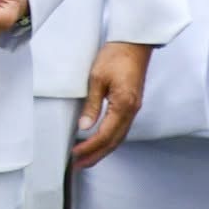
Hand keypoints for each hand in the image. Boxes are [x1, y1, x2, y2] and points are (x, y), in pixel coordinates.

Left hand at [72, 41, 152, 167]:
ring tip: (87, 159)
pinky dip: (110, 139)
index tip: (75, 155)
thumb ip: (92, 104)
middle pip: (113, 141)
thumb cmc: (116, 55)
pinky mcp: (132, 104)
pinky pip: (121, 128)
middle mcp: (131, 111)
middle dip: (96, 155)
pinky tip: (100, 141)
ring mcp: (134, 108)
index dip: (89, 147)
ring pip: (119, 137)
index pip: (104, 135)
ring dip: (103, 150)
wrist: (134, 43)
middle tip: (79, 166)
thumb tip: (84, 126)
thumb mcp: (97, 78)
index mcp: (124, 105)